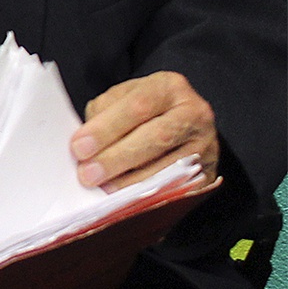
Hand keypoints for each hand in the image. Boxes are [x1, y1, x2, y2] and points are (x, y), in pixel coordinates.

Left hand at [71, 71, 217, 191]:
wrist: (184, 122)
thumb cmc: (144, 110)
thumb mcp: (123, 98)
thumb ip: (103, 115)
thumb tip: (83, 144)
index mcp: (169, 88)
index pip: (138, 106)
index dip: (107, 129)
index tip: (79, 148)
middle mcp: (194, 113)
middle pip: (156, 138)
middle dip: (117, 159)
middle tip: (88, 175)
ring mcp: (206, 145)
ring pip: (168, 167)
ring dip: (130, 182)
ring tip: (103, 189)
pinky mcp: (208, 173)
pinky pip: (177, 188)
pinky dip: (149, 196)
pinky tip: (127, 200)